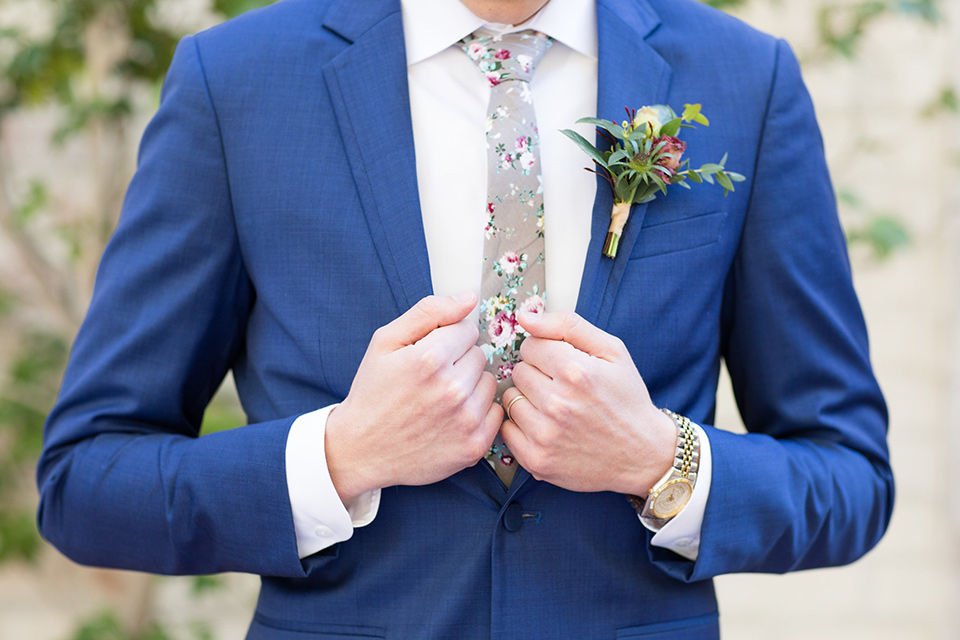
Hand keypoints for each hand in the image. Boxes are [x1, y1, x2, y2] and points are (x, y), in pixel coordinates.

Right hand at [325, 292, 502, 502]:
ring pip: (489, 382)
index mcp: (429, 358)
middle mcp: (452, 389)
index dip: (446, 339)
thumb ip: (429, 312)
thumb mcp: (386, 341)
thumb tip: (469, 298)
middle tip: (431, 380)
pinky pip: (495, 412)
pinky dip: (477, 413)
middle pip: (479, 355)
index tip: (429, 355)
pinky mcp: (474, 445)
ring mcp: (465, 420)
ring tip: (440, 399)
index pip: (466, 329)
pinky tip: (452, 418)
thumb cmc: (373, 392)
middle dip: (458, 362)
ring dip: (470, 386)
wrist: (361, 450)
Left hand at [500, 310, 675, 494]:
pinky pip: (507, 429)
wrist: (643, 454)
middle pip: (518, 371)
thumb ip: (566, 325)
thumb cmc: (627, 398)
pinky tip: (546, 427)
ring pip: (510, 399)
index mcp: (575, 371)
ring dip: (528, 400)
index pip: (530, 345)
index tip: (562, 365)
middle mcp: (558, 404)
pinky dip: (522, 426)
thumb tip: (524, 316)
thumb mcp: (611, 350)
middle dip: (537, 375)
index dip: (546, 352)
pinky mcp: (536, 459)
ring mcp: (545, 435)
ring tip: (556, 409)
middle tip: (563, 388)